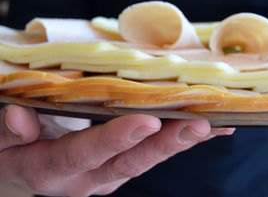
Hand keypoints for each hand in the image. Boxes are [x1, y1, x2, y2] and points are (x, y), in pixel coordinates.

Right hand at [0, 105, 233, 195]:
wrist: (17, 170)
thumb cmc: (7, 149)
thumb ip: (5, 132)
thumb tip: (20, 119)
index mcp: (51, 169)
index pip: (84, 153)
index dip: (114, 139)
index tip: (146, 122)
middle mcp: (85, 179)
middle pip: (128, 164)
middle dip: (165, 145)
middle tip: (199, 125)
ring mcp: (105, 177)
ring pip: (146, 161)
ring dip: (180, 143)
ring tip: (214, 124)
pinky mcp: (117, 168)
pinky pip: (150, 155)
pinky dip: (179, 141)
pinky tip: (210, 129)